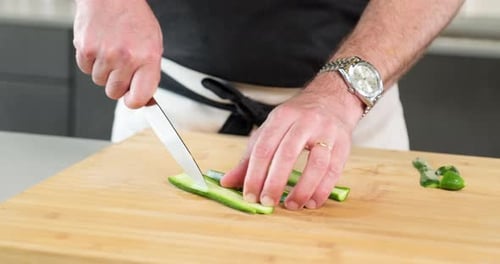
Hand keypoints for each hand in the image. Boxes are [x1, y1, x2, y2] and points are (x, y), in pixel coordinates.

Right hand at [73, 0, 162, 107]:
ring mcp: (104, 54)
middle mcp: (126, 57)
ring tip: (111, 51)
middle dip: (118, 83)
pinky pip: (85, 69)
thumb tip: (145, 100)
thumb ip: (150, 73)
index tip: (133, 99)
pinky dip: (91, 61)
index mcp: (148, 58)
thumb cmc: (134, 18)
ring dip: (104, 71)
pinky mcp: (85, 49)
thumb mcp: (154, 45)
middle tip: (122, 66)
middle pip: (115, 93)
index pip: (139, 98)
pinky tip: (99, 46)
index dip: (134, 101)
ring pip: (100, 81)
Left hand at [221, 73, 363, 209]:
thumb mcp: (271, 130)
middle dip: (275, 182)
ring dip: (302, 189)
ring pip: (316, 163)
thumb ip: (250, 158)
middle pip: (287, 154)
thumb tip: (228, 182)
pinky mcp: (343, 144)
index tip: (249, 195)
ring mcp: (326, 132)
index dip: (254, 174)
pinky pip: (334, 170)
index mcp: (282, 117)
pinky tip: (311, 201)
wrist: (331, 99)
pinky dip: (322, 189)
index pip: (264, 148)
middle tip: (267, 202)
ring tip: (291, 205)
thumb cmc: (297, 119)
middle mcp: (304, 122)